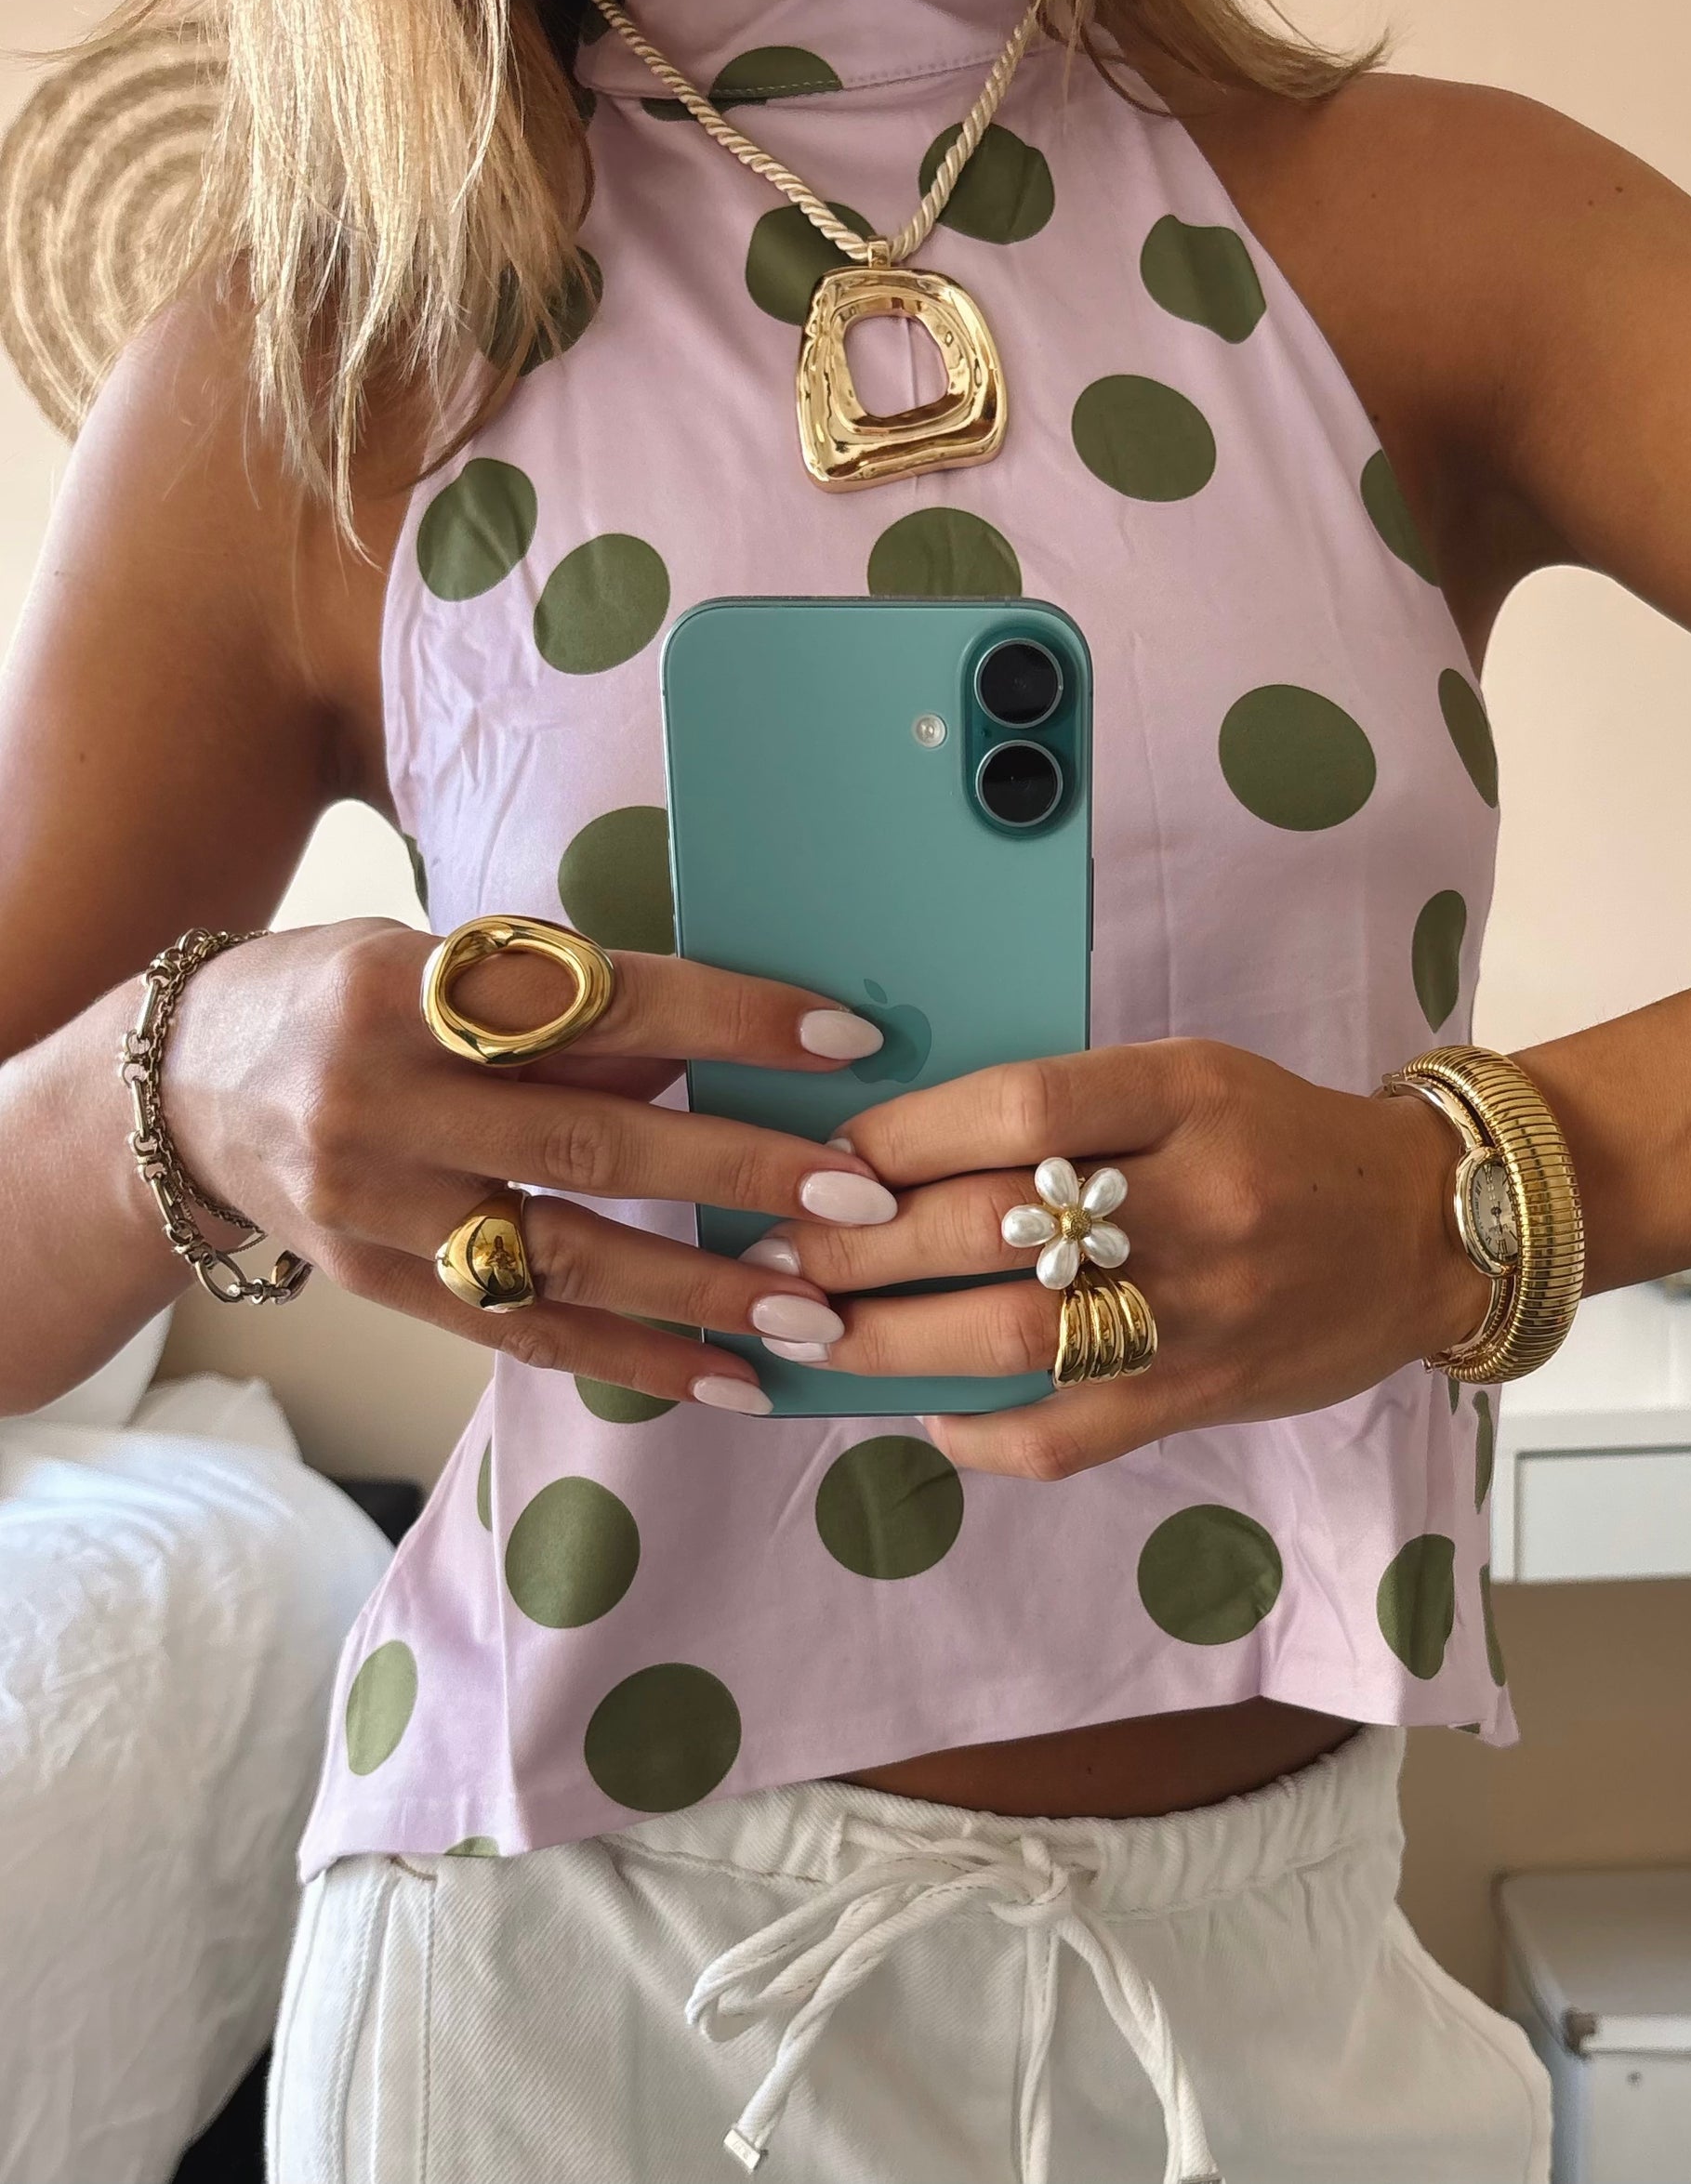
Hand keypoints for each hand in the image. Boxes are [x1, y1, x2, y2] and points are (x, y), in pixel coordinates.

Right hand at [159, 918, 898, 1410]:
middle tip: (859, 1195)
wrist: (183, 1091)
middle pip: (587, 1142)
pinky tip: (731, 1381)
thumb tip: (719, 1054)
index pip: (595, 1001)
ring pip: (562, 1259)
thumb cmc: (343, 996)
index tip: (843, 1039)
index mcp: (407, 987)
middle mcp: (381, 1101)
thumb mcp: (437, 957)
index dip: (725, 1021)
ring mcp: (372, 1208)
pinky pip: (524, 1333)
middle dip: (737, 1172)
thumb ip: (563, 1006)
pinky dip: (635, 1359)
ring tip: (817, 1311)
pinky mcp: (379, 1287)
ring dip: (703, 1291)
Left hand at [749, 1039, 1490, 1474]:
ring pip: (1012, 1339)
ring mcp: (1201, 1309)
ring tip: (811, 1333)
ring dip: (887, 1342)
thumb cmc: (1283, 1136)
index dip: (904, 1136)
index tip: (829, 1154)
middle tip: (776, 1250)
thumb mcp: (1190, 1077)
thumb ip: (1073, 1109)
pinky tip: (925, 1414)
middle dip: (860, 1244)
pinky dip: (980, 1435)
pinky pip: (1068, 1434)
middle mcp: (1197, 1199)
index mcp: (1190, 1095)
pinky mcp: (1203, 1395)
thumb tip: (903, 1153)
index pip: (1020, 1110)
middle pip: (994, 1226)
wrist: (1423, 1230)